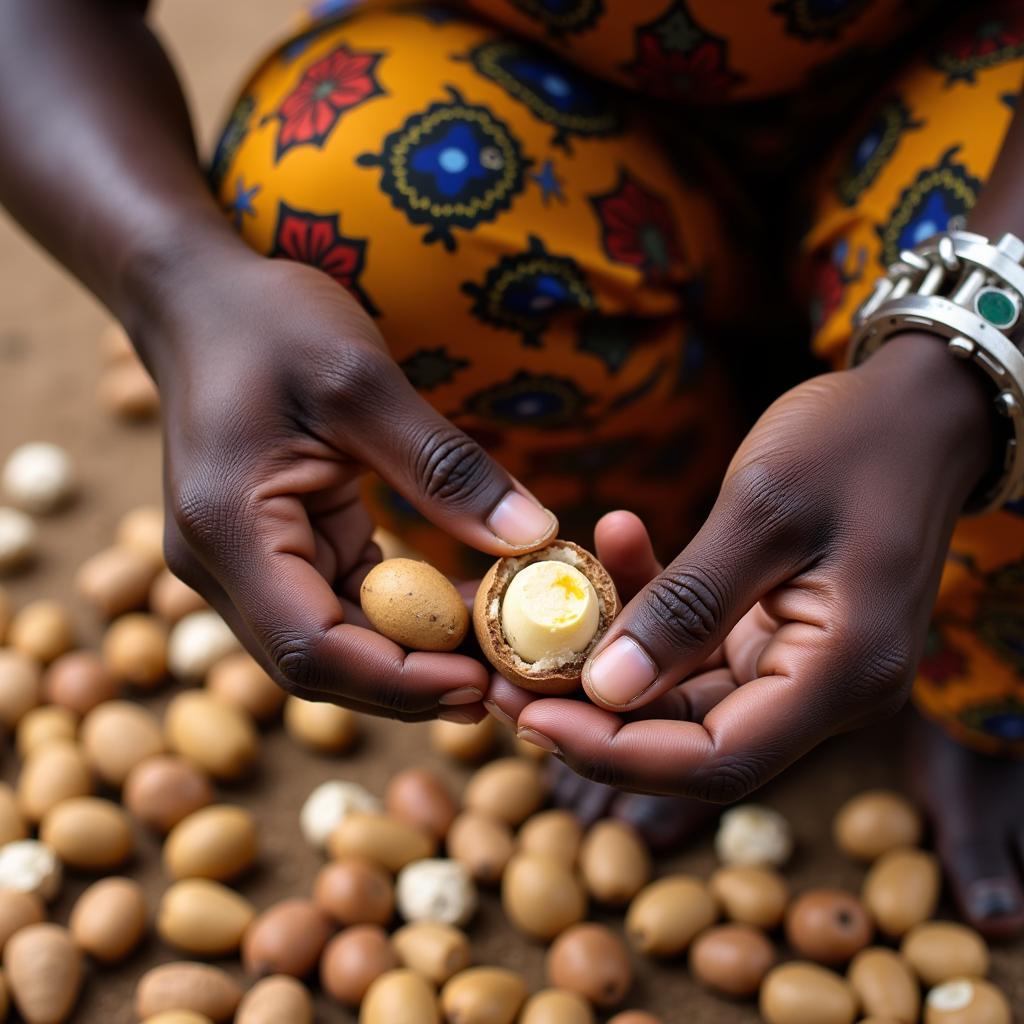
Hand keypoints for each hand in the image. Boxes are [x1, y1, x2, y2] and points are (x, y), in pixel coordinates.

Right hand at [139, 248, 556, 719]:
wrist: (198, 299)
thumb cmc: (267, 323)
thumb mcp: (363, 381)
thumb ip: (445, 468)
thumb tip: (534, 537)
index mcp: (230, 529)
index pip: (311, 646)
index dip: (400, 681)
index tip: (483, 682)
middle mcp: (224, 565)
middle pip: (323, 664)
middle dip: (417, 682)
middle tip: (509, 683)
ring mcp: (245, 564)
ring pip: (336, 644)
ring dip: (416, 656)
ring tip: (501, 653)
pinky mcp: (276, 550)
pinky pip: (342, 604)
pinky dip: (403, 617)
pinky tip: (466, 611)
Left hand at [489, 335, 995, 799]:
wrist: (917, 407)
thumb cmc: (858, 441)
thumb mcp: (764, 510)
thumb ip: (688, 604)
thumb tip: (604, 690)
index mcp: (844, 674)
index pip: (717, 760)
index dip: (616, 754)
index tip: (530, 718)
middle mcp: (825, 687)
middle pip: (692, 740)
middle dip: (595, 715)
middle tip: (506, 675)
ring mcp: (799, 662)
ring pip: (684, 695)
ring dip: (609, 660)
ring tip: (533, 615)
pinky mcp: (774, 631)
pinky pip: (695, 645)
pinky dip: (647, 608)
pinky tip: (615, 544)